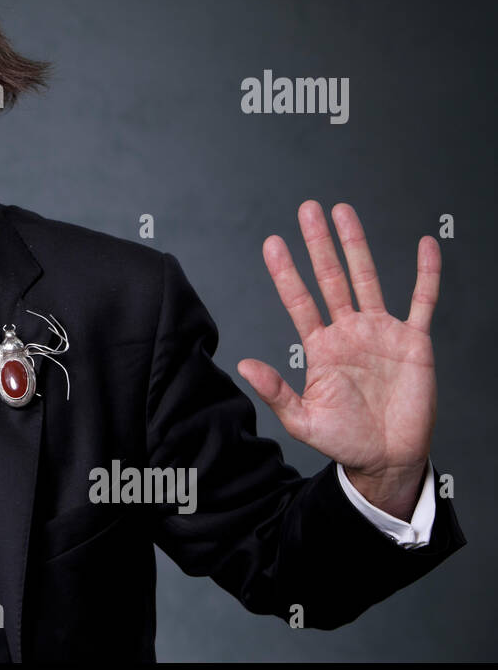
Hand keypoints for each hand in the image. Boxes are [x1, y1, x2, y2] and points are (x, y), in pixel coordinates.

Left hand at [236, 201, 438, 520]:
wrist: (387, 459)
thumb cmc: (345, 442)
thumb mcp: (303, 420)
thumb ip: (276, 391)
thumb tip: (244, 364)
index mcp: (321, 347)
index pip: (299, 300)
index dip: (285, 272)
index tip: (272, 243)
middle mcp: (348, 332)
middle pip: (330, 277)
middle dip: (318, 243)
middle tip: (307, 210)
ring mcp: (381, 333)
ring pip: (367, 278)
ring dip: (356, 245)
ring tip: (343, 213)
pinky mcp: (414, 341)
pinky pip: (423, 300)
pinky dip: (425, 273)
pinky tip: (424, 245)